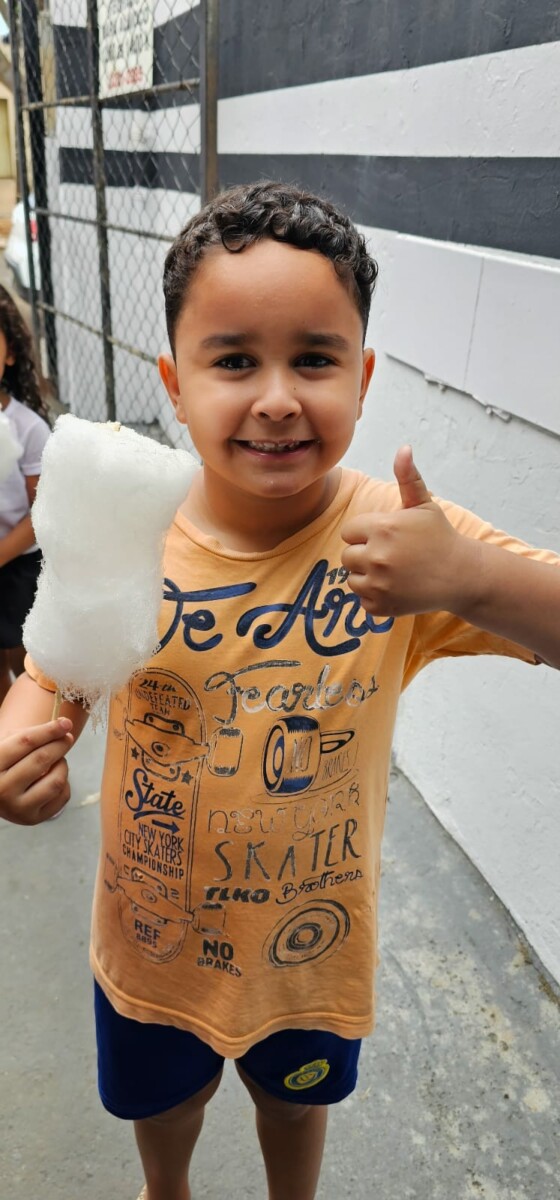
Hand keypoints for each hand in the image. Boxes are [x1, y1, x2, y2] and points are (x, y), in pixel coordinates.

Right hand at [0, 718, 73, 825]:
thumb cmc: (4, 763)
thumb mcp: (5, 745)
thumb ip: (31, 734)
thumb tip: (64, 727)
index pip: (25, 742)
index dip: (48, 730)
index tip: (66, 723)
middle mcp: (2, 790)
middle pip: (41, 759)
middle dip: (59, 744)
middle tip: (66, 738)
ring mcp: (17, 809)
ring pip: (56, 781)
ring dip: (62, 765)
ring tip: (57, 760)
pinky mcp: (32, 819)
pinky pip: (62, 796)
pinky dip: (64, 783)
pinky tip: (53, 778)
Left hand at [341, 445, 477, 616]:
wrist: (461, 576)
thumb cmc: (440, 538)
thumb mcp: (424, 505)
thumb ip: (408, 478)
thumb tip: (404, 448)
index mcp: (383, 527)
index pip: (350, 531)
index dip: (367, 533)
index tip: (388, 537)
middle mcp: (377, 556)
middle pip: (348, 556)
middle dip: (365, 555)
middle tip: (392, 557)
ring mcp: (378, 584)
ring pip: (352, 579)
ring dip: (368, 577)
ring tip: (394, 573)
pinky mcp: (381, 606)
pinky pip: (362, 600)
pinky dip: (376, 597)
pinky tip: (397, 589)